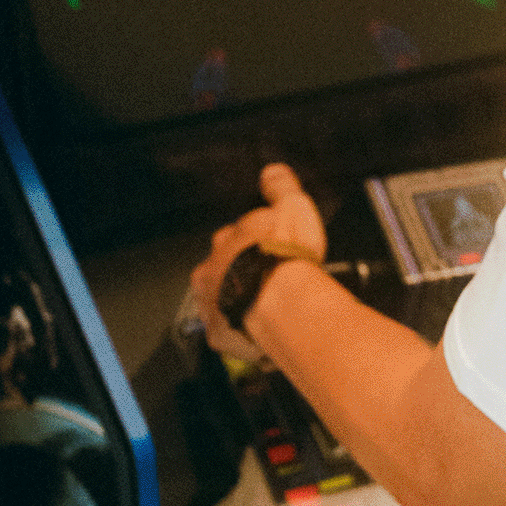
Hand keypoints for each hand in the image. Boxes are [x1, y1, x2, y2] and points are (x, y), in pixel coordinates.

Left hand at [189, 163, 327, 358]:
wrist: (284, 305)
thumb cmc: (287, 257)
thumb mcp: (293, 206)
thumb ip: (281, 188)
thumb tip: (272, 172)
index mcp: (228, 240)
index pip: (235, 235)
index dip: (254, 241)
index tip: (270, 246)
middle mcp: (212, 270)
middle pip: (222, 267)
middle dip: (239, 270)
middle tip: (267, 276)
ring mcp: (213, 303)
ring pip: (220, 298)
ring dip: (237, 299)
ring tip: (264, 306)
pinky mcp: (220, 333)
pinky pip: (227, 331)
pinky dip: (240, 331)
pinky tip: (259, 331)